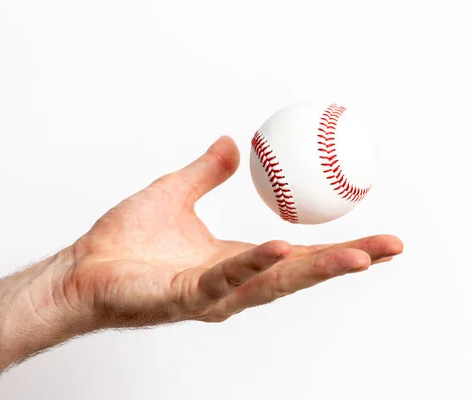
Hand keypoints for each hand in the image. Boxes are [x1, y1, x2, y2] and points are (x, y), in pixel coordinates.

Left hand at [59, 136, 402, 328]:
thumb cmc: (125, 241)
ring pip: (274, 282)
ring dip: (317, 268)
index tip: (374, 239)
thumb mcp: (174, 194)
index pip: (295, 255)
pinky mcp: (186, 297)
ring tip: (359, 255)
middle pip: (299, 274)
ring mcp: (212, 294)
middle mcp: (232, 284)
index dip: (335, 248)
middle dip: (346, 262)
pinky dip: (254, 264)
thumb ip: (205, 174)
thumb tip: (232, 144)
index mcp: (234, 262)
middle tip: (389, 248)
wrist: (82, 271)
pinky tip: (280, 248)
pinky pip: (225, 280)